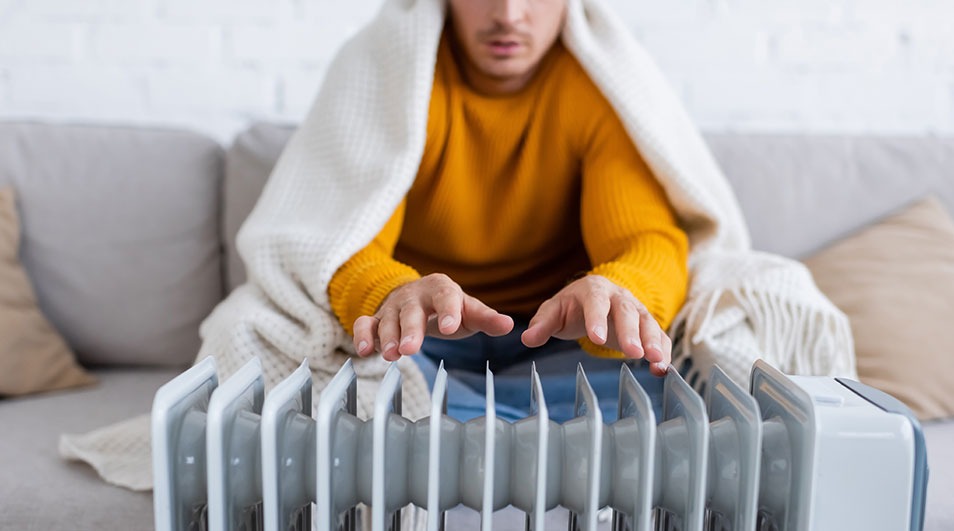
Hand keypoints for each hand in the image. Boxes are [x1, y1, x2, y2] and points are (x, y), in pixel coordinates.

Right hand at [353, 273, 513, 361]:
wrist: (417, 296)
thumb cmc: (447, 307)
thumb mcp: (468, 311)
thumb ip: (486, 319)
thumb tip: (508, 326)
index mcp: (441, 289)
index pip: (446, 297)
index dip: (448, 312)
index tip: (451, 328)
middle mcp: (415, 295)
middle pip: (412, 310)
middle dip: (410, 330)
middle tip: (410, 349)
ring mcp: (393, 306)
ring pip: (388, 319)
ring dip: (387, 337)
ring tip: (391, 355)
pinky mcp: (376, 317)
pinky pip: (365, 323)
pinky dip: (363, 334)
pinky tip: (365, 350)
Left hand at [521, 275, 671, 375]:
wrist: (595, 296)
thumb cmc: (573, 305)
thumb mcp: (554, 311)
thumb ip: (542, 324)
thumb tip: (527, 338)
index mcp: (594, 290)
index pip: (596, 303)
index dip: (597, 319)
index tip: (597, 339)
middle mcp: (620, 297)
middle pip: (628, 313)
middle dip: (632, 333)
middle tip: (635, 353)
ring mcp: (636, 310)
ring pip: (648, 324)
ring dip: (654, 343)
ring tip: (657, 362)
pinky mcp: (647, 325)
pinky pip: (659, 336)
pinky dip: (664, 351)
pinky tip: (662, 369)